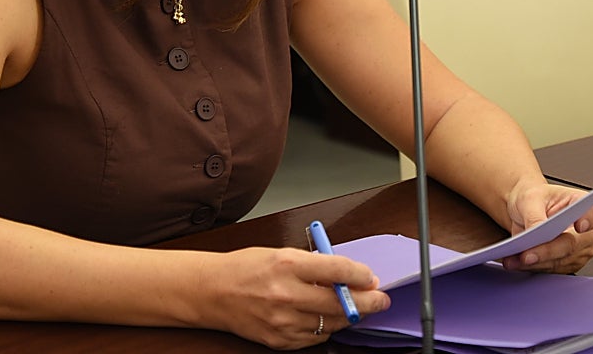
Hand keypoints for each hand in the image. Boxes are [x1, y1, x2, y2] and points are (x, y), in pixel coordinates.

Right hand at [198, 246, 388, 348]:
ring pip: (331, 324)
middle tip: (380, 299)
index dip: (361, 275)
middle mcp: (286, 293)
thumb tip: (347, 274)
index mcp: (287, 264)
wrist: (211, 291)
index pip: (337, 270)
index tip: (372, 277)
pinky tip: (323, 318)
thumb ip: (314, 264)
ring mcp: (282, 321)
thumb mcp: (280, 253)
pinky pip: (315, 338)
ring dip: (348, 316)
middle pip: (340, 302)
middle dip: (367, 301)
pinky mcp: (279, 340)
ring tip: (353, 308)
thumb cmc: (245, 267)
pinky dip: (324, 329)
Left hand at [499, 182, 592, 273]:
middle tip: (527, 255)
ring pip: (560, 261)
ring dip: (536, 263)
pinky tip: (516, 263)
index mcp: (584, 205)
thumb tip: (536, 232)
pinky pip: (551, 269)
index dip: (589, 220)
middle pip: (572, 244)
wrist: (525, 211)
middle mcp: (589, 231)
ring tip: (514, 260)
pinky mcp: (568, 264)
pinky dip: (533, 267)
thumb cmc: (533, 199)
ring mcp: (580, 250)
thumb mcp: (529, 199)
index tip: (579, 226)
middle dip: (548, 251)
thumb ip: (535, 216)